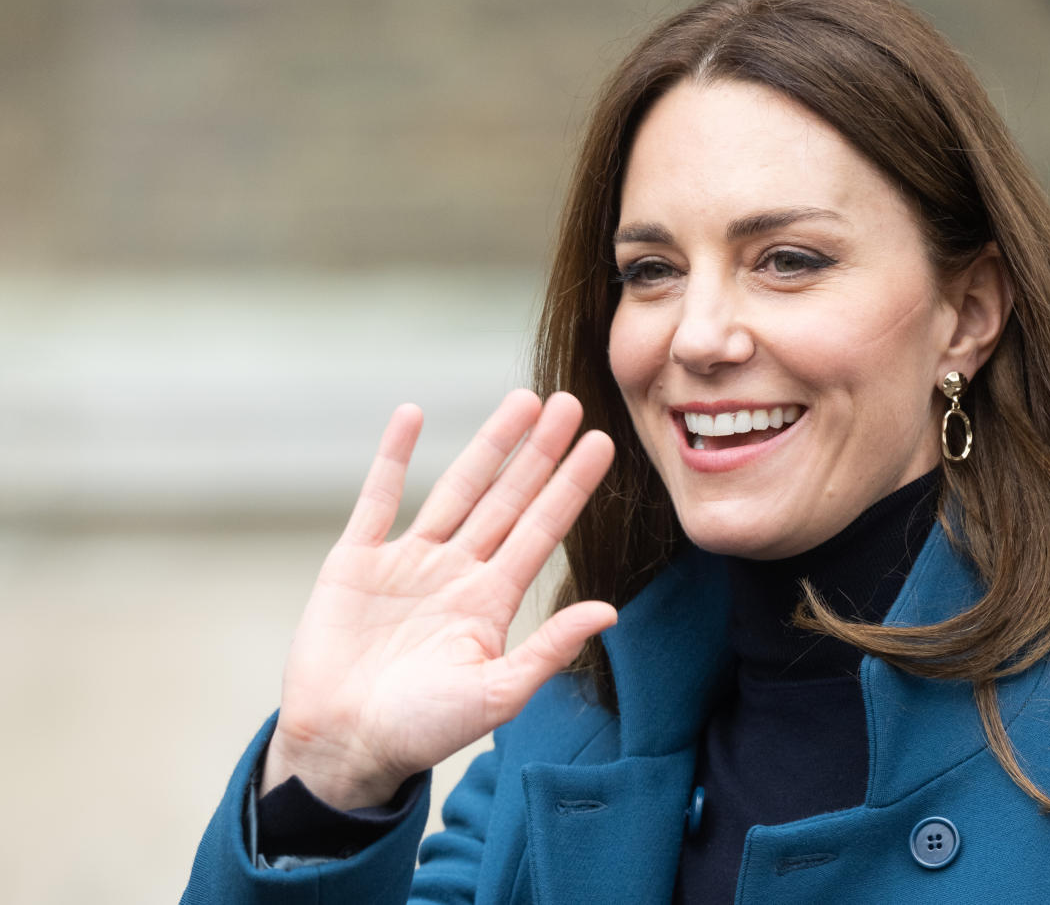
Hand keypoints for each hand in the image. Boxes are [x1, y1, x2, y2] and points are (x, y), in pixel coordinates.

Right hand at [261, 390, 616, 808]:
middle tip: (569, 404)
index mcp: (491, 601)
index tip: (601, 444)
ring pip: (456, 488)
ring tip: (520, 402)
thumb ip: (548, 649)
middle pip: (507, 498)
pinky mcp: (356, 561)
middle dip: (538, 452)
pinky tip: (412, 415)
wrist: (340, 746)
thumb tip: (609, 610)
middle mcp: (456, 572)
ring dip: (487, 444)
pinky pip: (377, 498)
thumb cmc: (420, 732)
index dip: (571, 486)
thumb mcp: (495, 694)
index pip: (541, 529)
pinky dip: (392, 456)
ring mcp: (408, 561)